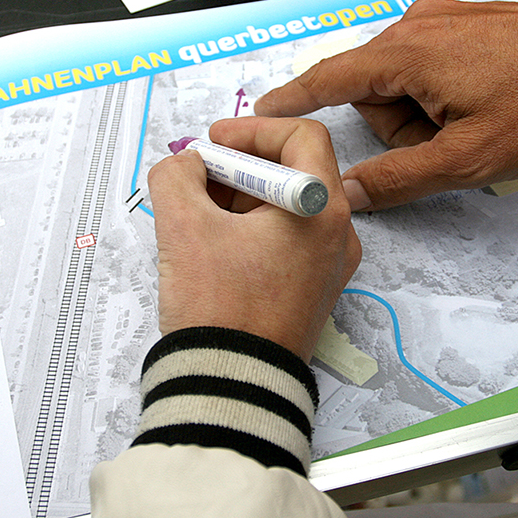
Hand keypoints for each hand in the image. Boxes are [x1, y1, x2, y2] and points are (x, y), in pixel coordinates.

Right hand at [148, 117, 361, 361]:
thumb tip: (189, 165)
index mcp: (322, 208)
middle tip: (197, 177)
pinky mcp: (315, 290)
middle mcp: (339, 233)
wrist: (235, 387)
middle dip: (240, 166)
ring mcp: (331, 265)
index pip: (302, 137)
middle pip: (296, 171)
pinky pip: (289, 240)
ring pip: (290, 207)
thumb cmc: (218, 305)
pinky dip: (254, 229)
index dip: (253, 129)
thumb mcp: (183, 226)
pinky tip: (214, 243)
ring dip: (243, 197)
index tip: (212, 143)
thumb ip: (178, 175)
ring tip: (197, 212)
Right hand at [255, 0, 517, 210]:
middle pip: (372, 90)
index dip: (292, 99)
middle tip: (449, 147)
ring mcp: (444, 20)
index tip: (261, 112)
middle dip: (399, 128)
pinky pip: (431, 65)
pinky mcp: (467, 24)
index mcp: (405, 54)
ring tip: (478, 126)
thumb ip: (400, 178)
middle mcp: (416, 26)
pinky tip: (486, 107)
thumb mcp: (469, 158)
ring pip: (404, 81)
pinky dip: (444, 95)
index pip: (328, 78)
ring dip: (426, 115)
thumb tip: (348, 192)